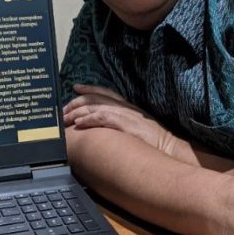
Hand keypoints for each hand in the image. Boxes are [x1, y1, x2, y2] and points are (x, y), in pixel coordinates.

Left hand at [63, 84, 177, 153]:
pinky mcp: (125, 124)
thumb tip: (107, 128)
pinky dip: (89, 119)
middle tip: (63, 111)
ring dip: (77, 112)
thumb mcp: (138, 128)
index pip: (105, 92)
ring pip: (95, 106)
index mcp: (128, 106)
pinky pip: (102, 118)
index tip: (75, 87)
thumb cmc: (155, 142)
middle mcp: (125, 106)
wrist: (170, 148)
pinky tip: (79, 124)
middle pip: (95, 98)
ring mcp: (125, 114)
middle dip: (76, 102)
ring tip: (65, 119)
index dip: (89, 88)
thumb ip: (124, 124)